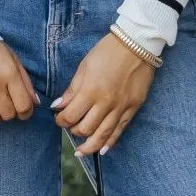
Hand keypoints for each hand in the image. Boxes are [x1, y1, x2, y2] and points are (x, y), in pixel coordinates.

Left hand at [52, 32, 156, 157]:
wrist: (137, 44)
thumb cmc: (108, 52)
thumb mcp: (84, 66)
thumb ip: (72, 89)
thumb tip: (58, 105)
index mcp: (90, 91)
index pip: (71, 116)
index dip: (61, 120)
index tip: (59, 118)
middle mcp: (105, 103)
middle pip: (85, 128)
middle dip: (74, 131)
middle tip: (71, 127)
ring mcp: (121, 107)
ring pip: (103, 135)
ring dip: (89, 146)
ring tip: (81, 151)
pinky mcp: (133, 108)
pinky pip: (120, 130)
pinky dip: (110, 142)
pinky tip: (102, 150)